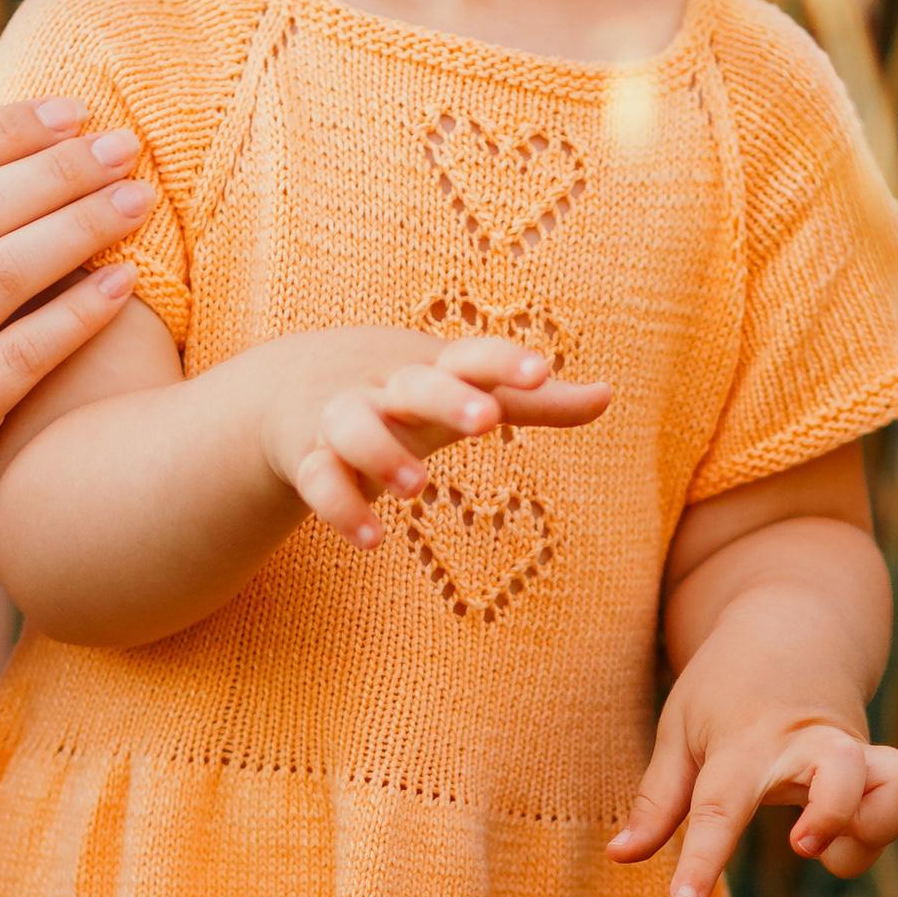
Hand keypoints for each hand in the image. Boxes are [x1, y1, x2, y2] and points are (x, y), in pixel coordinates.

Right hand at [273, 335, 612, 546]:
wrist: (287, 386)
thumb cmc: (403, 391)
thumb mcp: (464, 390)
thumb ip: (535, 401)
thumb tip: (610, 395)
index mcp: (432, 367)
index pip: (471, 356)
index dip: (504, 363)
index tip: (540, 371)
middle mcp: (387, 388)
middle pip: (417, 385)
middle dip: (448, 398)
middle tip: (486, 419)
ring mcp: (343, 419)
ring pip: (355, 428)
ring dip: (381, 453)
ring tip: (416, 486)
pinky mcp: (309, 458)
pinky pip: (320, 481)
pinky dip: (342, 509)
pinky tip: (373, 540)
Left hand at [608, 631, 897, 896]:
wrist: (791, 626)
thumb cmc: (723, 688)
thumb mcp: (678, 731)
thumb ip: (657, 801)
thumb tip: (619, 858)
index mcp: (743, 741)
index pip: (721, 804)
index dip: (704, 859)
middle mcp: (805, 745)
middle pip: (841, 773)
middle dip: (834, 814)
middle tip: (801, 844)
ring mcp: (851, 752)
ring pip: (897, 782)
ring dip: (874, 826)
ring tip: (826, 848)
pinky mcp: (878, 763)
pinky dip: (883, 827)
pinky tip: (841, 840)